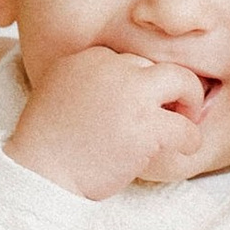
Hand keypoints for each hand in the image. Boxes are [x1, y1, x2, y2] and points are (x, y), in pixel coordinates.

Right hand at [7, 43, 206, 197]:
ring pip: (182, 81)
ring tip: (183, 126)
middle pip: (157, 65)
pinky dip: (191, 138)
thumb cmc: (48, 146)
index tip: (135, 111)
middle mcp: (110, 66)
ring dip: (189, 102)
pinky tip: (183, 149)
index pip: (129, 60)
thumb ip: (90, 85)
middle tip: (172, 111)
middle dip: (169, 87)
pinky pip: (186, 126)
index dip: (138, 87)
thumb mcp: (60, 96)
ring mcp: (131, 93)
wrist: (38, 172)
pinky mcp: (145, 125)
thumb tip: (122, 95)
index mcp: (87, 57)